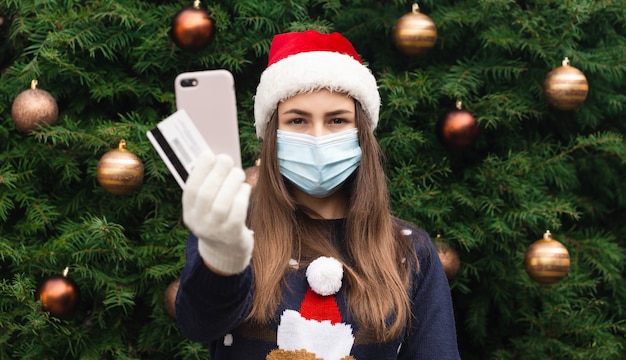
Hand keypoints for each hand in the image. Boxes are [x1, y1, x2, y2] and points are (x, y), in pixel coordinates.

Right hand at [182, 150, 252, 274]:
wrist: (226, 251)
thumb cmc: (218, 219)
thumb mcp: (206, 207)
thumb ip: (208, 186)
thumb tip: (217, 158)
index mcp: (189, 213)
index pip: (190, 189)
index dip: (199, 170)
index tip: (209, 154)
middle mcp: (199, 223)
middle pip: (206, 195)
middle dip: (217, 173)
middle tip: (227, 159)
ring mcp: (215, 231)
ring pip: (222, 203)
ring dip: (231, 182)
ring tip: (238, 173)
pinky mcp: (232, 235)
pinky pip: (237, 212)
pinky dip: (242, 196)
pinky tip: (245, 188)